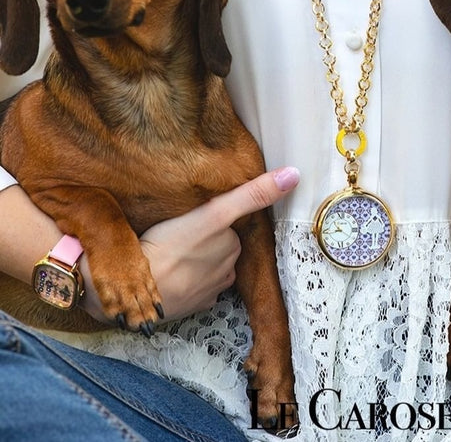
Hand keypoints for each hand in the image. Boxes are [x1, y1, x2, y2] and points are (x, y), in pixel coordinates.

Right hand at [80, 167, 299, 323]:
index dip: (214, 219)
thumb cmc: (161, 247)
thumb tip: (296, 174)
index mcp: (228, 236)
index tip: (196, 227)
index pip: (229, 219)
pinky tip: (175, 275)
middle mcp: (228, 260)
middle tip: (178, 237)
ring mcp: (216, 284)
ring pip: (216, 263)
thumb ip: (253, 194)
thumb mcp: (208, 214)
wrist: (129, 294)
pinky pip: (206, 285)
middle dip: (208, 238)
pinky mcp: (205, 302)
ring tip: (173, 256)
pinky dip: (195, 280)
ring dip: (201, 260)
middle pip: (224, 241)